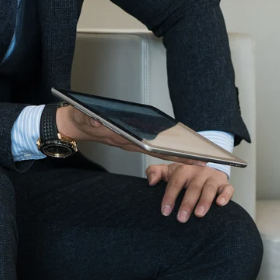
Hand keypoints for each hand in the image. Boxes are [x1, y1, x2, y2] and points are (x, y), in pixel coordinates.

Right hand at [54, 107, 209, 163]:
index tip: (191, 158)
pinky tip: (176, 146)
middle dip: (182, 157)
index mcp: (124, 139)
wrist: (74, 125)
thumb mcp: (85, 117)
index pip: (153, 148)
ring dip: (176, 152)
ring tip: (197, 155)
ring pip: (157, 149)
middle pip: (160, 151)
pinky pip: (150, 145)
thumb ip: (91, 118)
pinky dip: (164, 147)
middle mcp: (130, 142)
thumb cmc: (82, 119)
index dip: (172, 154)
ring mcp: (131, 141)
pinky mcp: (129, 138)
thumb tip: (97, 118)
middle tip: (205, 162)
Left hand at [146, 163, 233, 222]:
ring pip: (210, 187)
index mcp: (184, 169)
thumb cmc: (184, 175)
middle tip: (181, 218)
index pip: (176, 181)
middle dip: (187, 203)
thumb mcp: (168, 172)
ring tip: (199, 214)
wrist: (204, 170)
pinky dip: (225, 195)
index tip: (165, 211)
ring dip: (205, 200)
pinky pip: (227, 188)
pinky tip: (220, 204)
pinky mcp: (225, 184)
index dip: (170, 196)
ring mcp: (213, 177)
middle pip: (193, 186)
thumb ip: (155, 172)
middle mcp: (199, 172)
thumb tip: (150, 181)